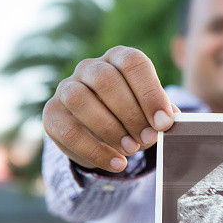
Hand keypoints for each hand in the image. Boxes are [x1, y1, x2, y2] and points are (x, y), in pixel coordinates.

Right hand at [43, 46, 180, 172]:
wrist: (103, 133)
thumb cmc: (134, 115)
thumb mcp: (151, 112)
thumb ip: (161, 114)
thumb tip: (170, 120)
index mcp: (119, 59)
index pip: (132, 63)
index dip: (150, 93)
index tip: (164, 122)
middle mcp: (90, 67)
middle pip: (105, 79)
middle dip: (131, 113)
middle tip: (148, 138)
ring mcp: (67, 88)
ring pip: (80, 100)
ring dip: (110, 129)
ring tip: (132, 149)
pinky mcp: (52, 114)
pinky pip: (68, 131)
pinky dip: (95, 151)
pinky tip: (117, 163)